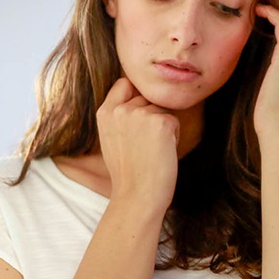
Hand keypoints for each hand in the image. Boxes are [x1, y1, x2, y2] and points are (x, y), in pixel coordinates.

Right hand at [96, 77, 179, 210]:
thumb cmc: (128, 172)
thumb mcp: (112, 138)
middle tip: (145, 145)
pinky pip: (174, 121)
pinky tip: (161, 153)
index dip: (136, 94)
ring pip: (162, 109)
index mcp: (104, 112)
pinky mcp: (161, 122)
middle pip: (147, 98)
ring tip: (152, 150)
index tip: (140, 113)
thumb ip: (120, 116)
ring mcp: (140, 114)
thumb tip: (138, 95)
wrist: (137, 196)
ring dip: (163, 126)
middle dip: (152, 115)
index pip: (124, 83)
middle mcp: (120, 110)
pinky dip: (174, 136)